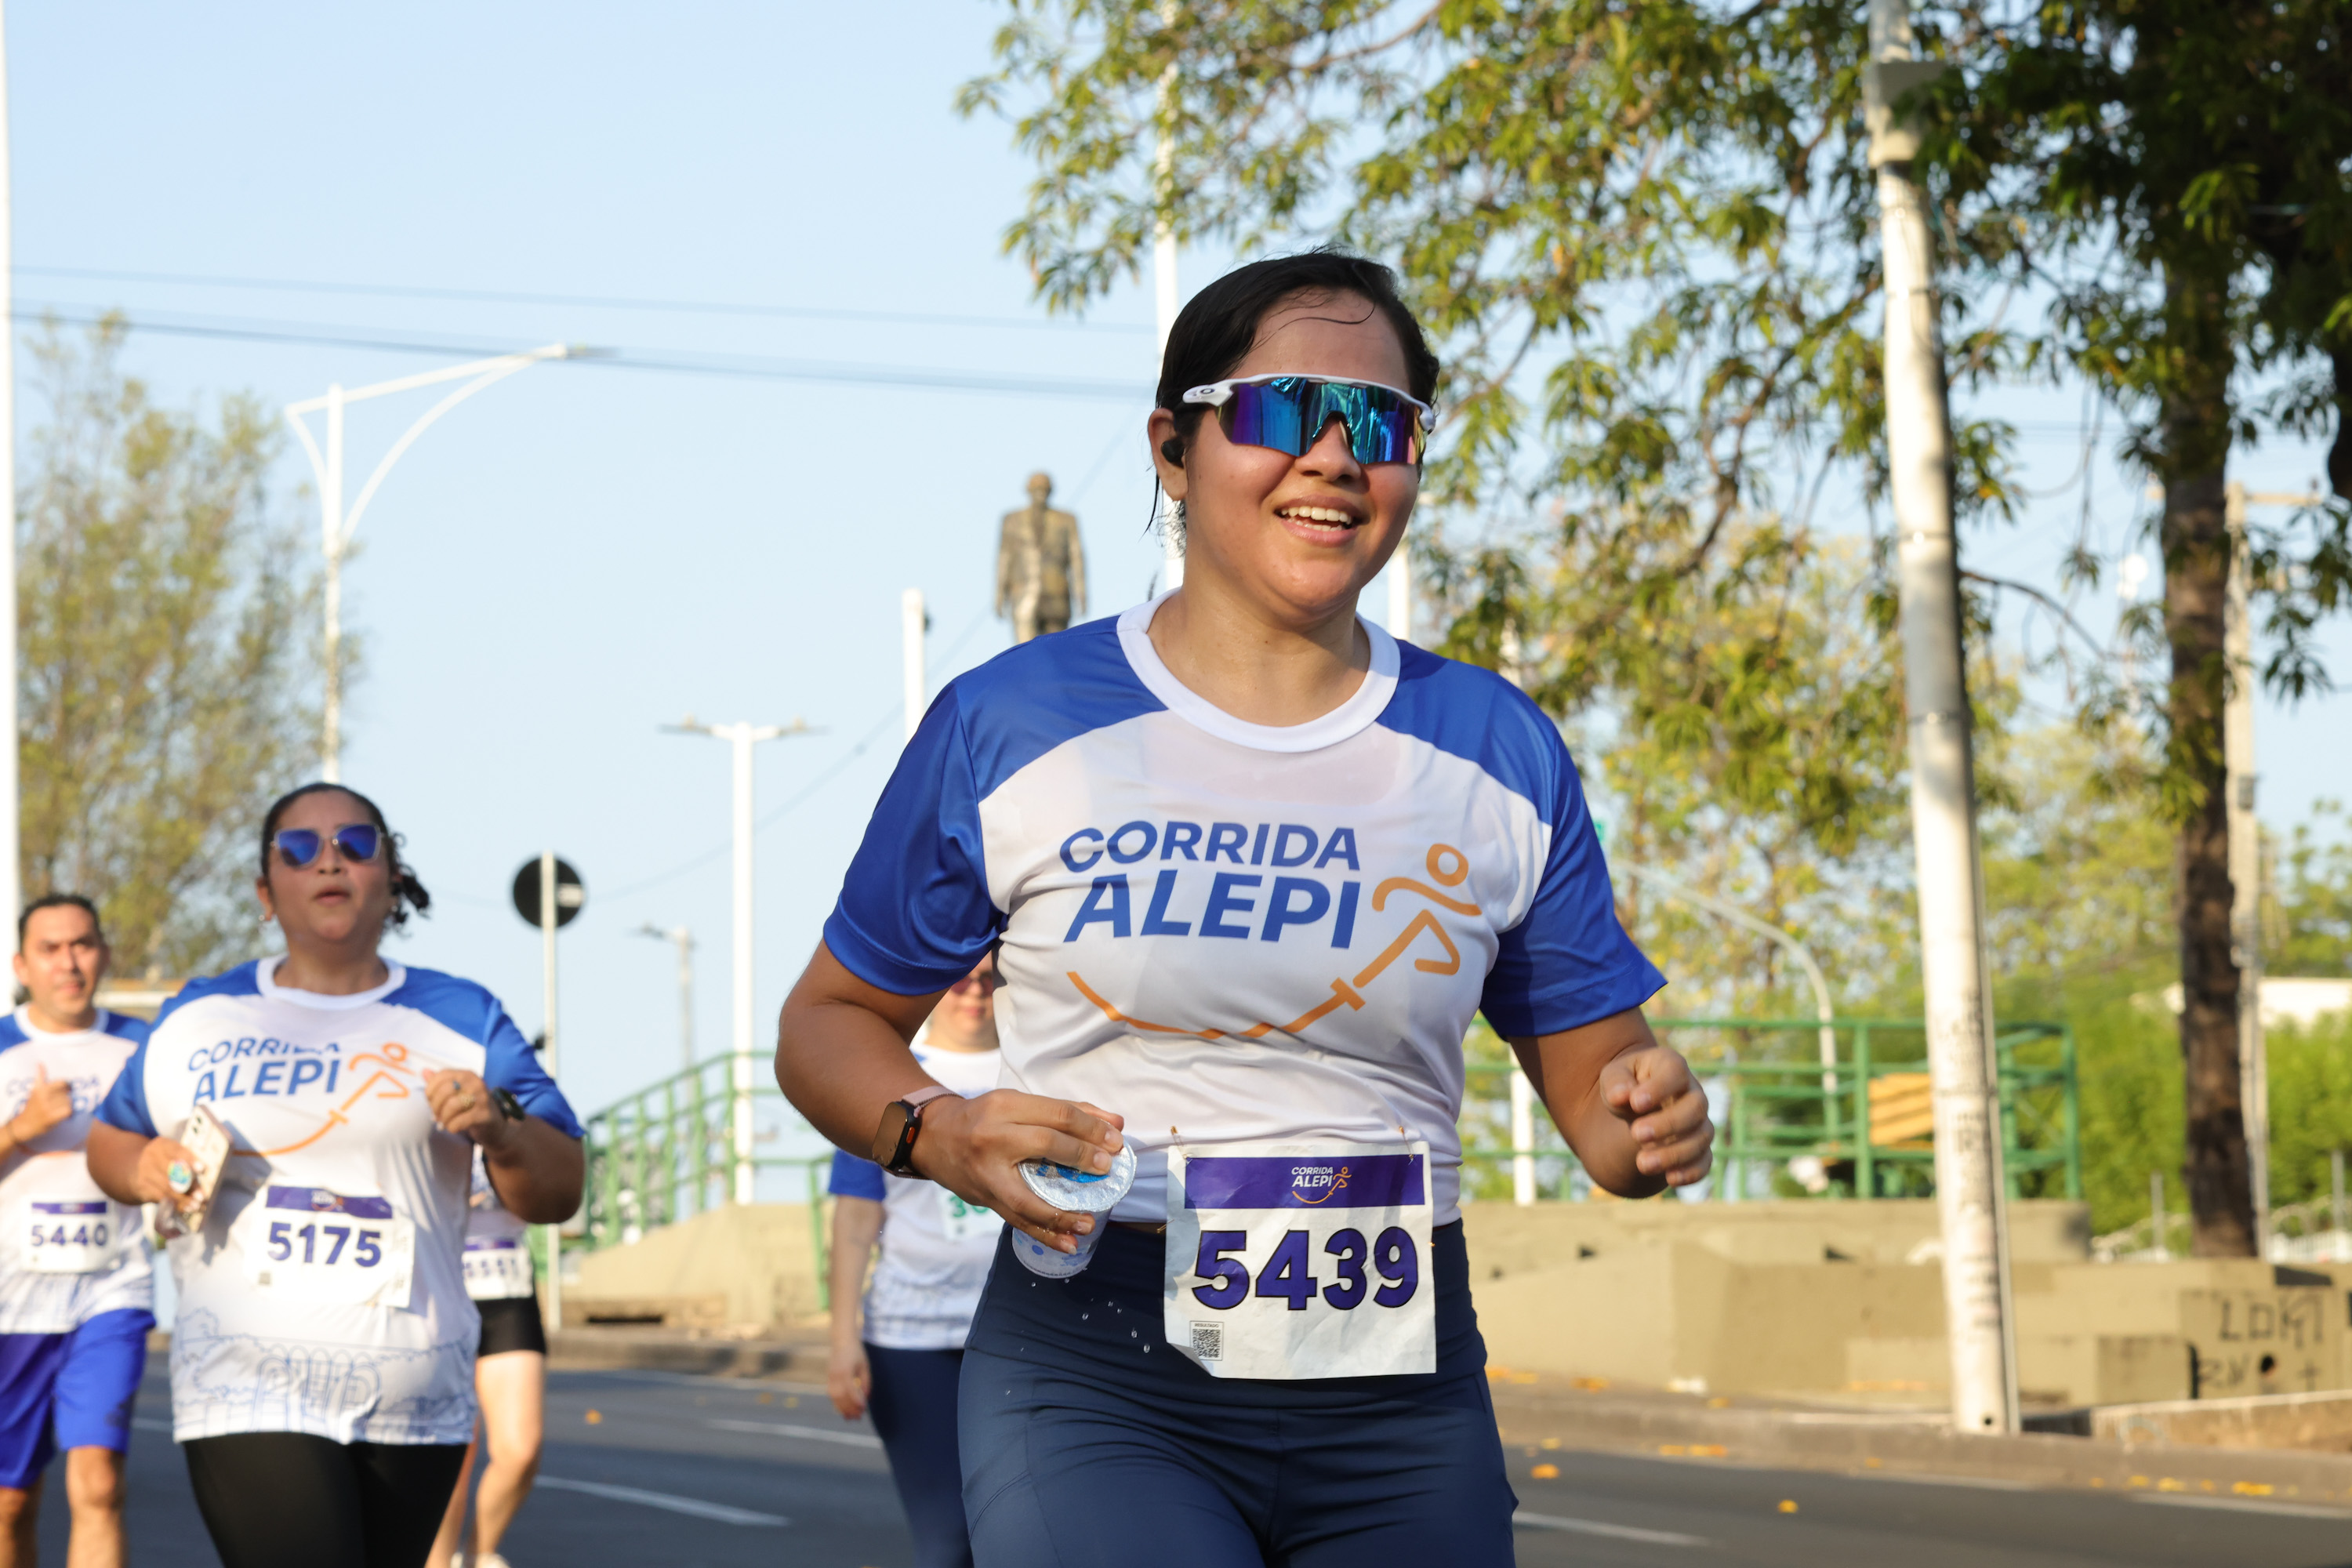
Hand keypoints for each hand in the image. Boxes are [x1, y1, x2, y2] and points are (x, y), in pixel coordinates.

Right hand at [8, 1066, 73, 1144]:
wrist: (24, 1125)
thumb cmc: (31, 1106)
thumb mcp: (34, 1090)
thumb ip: (40, 1077)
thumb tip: (39, 1062)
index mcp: (40, 1089)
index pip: (62, 1083)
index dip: (67, 1086)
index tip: (67, 1089)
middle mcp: (43, 1097)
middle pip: (66, 1093)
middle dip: (66, 1096)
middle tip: (62, 1101)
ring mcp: (47, 1107)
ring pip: (68, 1101)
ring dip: (68, 1105)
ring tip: (61, 1108)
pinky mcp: (51, 1117)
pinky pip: (68, 1111)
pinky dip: (69, 1113)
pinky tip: (64, 1114)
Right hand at [133, 1136, 203, 1209]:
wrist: (132, 1170)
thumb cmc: (163, 1162)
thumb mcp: (171, 1155)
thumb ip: (187, 1163)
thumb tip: (205, 1181)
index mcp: (163, 1145)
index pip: (178, 1151)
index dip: (190, 1160)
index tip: (202, 1169)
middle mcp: (151, 1156)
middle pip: (174, 1172)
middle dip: (190, 1185)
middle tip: (202, 1196)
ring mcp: (144, 1172)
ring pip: (168, 1188)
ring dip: (184, 1199)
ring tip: (197, 1206)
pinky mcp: (141, 1188)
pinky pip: (160, 1198)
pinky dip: (175, 1204)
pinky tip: (185, 1208)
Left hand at [425, 1069, 513, 1151]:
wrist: (494, 1125)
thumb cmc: (470, 1107)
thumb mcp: (456, 1093)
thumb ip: (440, 1083)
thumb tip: (424, 1071)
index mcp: (466, 1074)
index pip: (440, 1076)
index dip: (430, 1091)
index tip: (431, 1102)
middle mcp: (475, 1082)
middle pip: (445, 1091)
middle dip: (435, 1107)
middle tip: (437, 1116)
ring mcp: (482, 1098)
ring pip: (451, 1106)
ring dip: (444, 1118)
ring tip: (445, 1123)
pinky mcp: (485, 1114)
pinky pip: (459, 1121)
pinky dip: (452, 1127)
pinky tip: (454, 1128)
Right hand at [828, 1339, 870, 1420]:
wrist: (841, 1340)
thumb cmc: (856, 1352)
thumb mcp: (864, 1366)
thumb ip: (866, 1382)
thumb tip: (866, 1398)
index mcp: (845, 1372)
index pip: (851, 1391)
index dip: (857, 1402)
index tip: (863, 1409)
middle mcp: (835, 1376)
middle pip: (841, 1397)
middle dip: (849, 1409)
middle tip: (858, 1418)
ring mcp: (830, 1377)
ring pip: (834, 1397)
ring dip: (841, 1408)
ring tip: (849, 1417)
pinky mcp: (828, 1377)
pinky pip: (831, 1394)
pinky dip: (837, 1402)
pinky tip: (843, 1408)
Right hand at [911, 1090, 1123, 1253]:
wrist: (930, 1137)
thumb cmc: (983, 1117)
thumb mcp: (1016, 1104)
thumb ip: (1064, 1111)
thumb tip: (1115, 1123)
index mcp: (1005, 1105)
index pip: (1057, 1114)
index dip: (1091, 1128)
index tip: (1116, 1140)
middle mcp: (992, 1136)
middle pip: (1045, 1145)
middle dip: (1081, 1157)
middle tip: (1107, 1170)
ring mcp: (986, 1172)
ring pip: (1027, 1196)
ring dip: (1062, 1214)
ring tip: (1089, 1222)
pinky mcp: (983, 1198)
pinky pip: (1016, 1221)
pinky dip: (1044, 1235)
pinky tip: (1067, 1243)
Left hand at [1600, 1044, 1713, 1186]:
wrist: (1637, 1106)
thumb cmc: (1626, 1085)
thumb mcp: (1613, 1077)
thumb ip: (1616, 1083)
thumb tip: (1621, 1096)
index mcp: (1671, 1066)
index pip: (1675, 1071)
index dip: (1659, 1088)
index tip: (1636, 1103)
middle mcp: (1692, 1092)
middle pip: (1695, 1107)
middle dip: (1668, 1124)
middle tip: (1636, 1134)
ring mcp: (1699, 1121)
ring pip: (1701, 1137)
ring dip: (1674, 1153)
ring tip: (1642, 1163)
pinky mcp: (1700, 1147)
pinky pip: (1705, 1160)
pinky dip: (1692, 1172)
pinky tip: (1670, 1179)